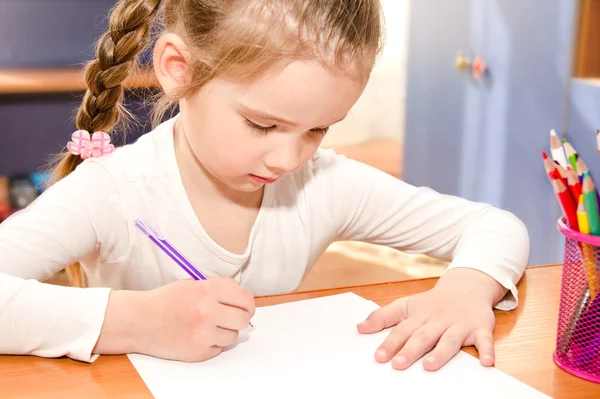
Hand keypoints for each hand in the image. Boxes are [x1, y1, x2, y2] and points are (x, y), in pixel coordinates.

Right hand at [95, 278, 254, 361]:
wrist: (139, 321)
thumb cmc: (166, 301)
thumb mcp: (193, 284)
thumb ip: (219, 289)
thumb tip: (243, 300)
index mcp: (207, 290)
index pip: (245, 298)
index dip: (247, 303)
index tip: (245, 307)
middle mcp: (208, 311)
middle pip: (244, 319)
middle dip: (240, 318)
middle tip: (231, 317)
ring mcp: (203, 334)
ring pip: (234, 336)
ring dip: (225, 331)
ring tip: (208, 326)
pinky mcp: (198, 352)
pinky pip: (219, 348)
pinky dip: (212, 343)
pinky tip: (197, 336)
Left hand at [357, 268, 505, 370]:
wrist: (466, 286)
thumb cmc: (432, 302)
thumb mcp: (406, 305)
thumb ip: (383, 317)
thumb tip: (359, 328)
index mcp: (419, 316)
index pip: (402, 330)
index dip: (390, 343)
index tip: (379, 356)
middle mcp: (438, 321)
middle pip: (423, 336)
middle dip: (410, 350)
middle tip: (398, 364)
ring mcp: (459, 325)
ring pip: (450, 340)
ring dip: (440, 353)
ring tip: (429, 366)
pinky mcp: (480, 328)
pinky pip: (485, 340)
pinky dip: (487, 351)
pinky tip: (486, 363)